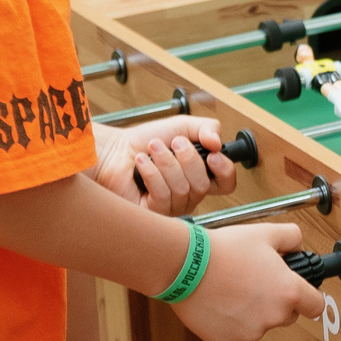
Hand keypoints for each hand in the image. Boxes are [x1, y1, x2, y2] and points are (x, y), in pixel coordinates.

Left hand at [92, 116, 236, 214]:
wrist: (114, 150)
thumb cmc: (144, 141)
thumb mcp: (182, 126)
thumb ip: (206, 128)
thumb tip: (218, 143)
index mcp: (199, 175)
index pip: (226, 184)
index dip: (225, 171)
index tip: (213, 154)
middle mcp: (188, 194)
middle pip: (203, 185)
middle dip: (187, 158)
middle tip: (172, 143)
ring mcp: (171, 207)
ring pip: (182, 189)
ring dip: (166, 162)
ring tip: (152, 149)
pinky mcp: (152, 214)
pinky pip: (163, 196)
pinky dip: (152, 173)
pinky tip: (141, 163)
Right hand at [169, 222, 325, 340]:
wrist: (186, 265)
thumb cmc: (225, 249)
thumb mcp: (266, 232)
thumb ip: (292, 237)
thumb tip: (298, 246)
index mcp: (288, 292)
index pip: (315, 306)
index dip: (310, 297)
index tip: (302, 293)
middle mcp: (273, 317)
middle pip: (287, 315)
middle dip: (277, 301)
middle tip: (256, 282)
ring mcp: (250, 332)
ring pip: (260, 324)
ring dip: (253, 311)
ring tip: (232, 288)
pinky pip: (237, 333)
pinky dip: (231, 321)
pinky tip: (219, 301)